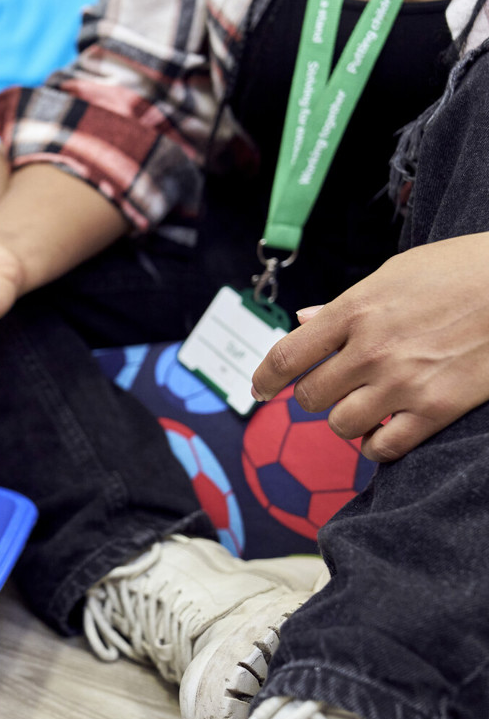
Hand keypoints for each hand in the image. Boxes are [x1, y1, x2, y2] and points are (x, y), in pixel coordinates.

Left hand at [251, 233, 488, 462]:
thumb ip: (344, 305)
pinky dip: (376, 447)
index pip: (286, 356)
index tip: (258, 390)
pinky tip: (382, 434)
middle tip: (333, 390)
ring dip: (346, 421)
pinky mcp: (436, 408)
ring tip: (363, 408)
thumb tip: (303, 321)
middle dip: (315, 396)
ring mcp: (402, 382)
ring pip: (340, 425)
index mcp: (354, 311)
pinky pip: (384, 448)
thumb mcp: (394, 273)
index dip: (264, 379)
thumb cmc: (461, 270)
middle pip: (310, 397)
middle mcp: (370, 350)